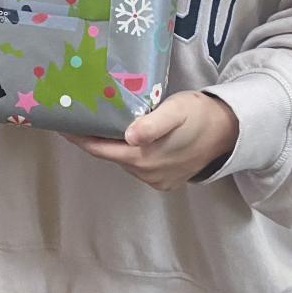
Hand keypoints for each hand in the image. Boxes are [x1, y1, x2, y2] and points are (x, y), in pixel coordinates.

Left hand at [64, 91, 238, 191]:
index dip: (78, 137)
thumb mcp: (176, 111)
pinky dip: (129, 152)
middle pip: (109, 154)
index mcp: (143, 157)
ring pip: (123, 160)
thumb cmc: (200, 115)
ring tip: (101, 122)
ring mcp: (155, 179)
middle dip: (93, 137)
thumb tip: (130, 136)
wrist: (229, 132)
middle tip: (79, 115)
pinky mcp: (165, 180)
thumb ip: (153, 123)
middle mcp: (145, 173)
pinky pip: (138, 166)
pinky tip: (127, 135)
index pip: (99, 149)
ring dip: (112, 144)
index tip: (62, 123)